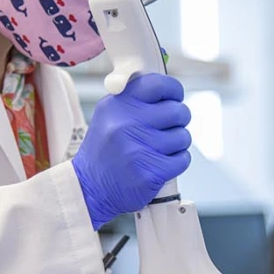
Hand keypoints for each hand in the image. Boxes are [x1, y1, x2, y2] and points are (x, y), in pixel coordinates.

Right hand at [71, 74, 191, 229]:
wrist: (90, 189)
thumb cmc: (104, 152)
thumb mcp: (108, 116)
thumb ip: (134, 101)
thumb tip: (167, 90)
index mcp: (117, 105)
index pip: (158, 84)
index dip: (173, 89)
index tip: (176, 96)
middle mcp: (126, 124)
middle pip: (177, 111)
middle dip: (179, 120)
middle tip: (169, 127)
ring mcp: (138, 149)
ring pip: (183, 136)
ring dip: (177, 143)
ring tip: (159, 149)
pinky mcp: (150, 172)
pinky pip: (182, 159)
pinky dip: (176, 162)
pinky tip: (160, 163)